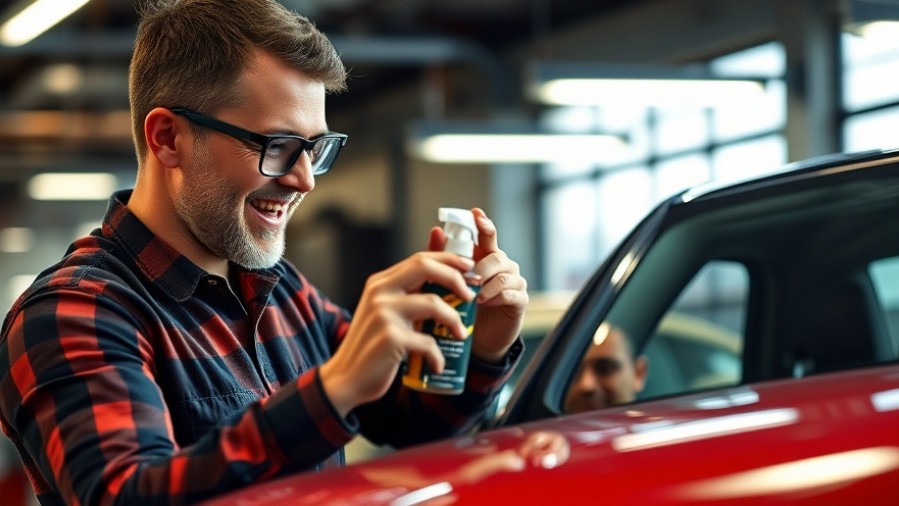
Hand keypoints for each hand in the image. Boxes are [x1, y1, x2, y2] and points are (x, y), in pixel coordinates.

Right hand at [320, 251, 476, 416]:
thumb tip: (442, 274)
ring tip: (461, 335)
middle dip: (455, 278)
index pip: (419, 258)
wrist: (345, 378)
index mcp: (380, 283)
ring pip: (433, 304)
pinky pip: (428, 342)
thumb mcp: (385, 312)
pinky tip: (437, 365)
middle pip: (425, 268)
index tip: (469, 267)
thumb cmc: (372, 345)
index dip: (448, 259)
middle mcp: (379, 292)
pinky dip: (437, 356)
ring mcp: (383, 314)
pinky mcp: (390, 338)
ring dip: (454, 320)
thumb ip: (408, 295)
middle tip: (471, 296)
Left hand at [429, 208, 527, 362]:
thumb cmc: (463, 306)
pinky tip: (484, 303)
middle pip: (496, 255)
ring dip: (485, 284)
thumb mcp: (450, 280)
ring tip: (473, 296)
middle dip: (480, 266)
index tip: (475, 213)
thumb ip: (444, 257)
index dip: (483, 223)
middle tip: (467, 277)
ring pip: (502, 274)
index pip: (487, 234)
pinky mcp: (520, 299)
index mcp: (486, 256)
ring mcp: (514, 281)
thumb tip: (436, 231)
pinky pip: (509, 292)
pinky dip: (495, 297)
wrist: (477, 338)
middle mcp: (503, 265)